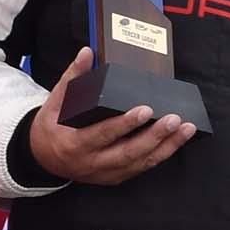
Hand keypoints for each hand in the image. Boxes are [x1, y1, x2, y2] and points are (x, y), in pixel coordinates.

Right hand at [26, 51, 197, 186]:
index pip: (102, 134)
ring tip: (186, 129)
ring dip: (166, 147)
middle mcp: (91, 163)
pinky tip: (177, 141)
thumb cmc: (51, 127)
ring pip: (140, 163)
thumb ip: (72, 77)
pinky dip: (161, 155)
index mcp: (73, 144)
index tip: (145, 110)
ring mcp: (105, 173)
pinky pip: (142, 167)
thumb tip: (87, 52)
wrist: (43, 159)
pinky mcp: (116, 177)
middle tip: (175, 119)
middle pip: (127, 153)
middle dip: (154, 136)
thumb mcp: (54, 102)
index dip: (124, 124)